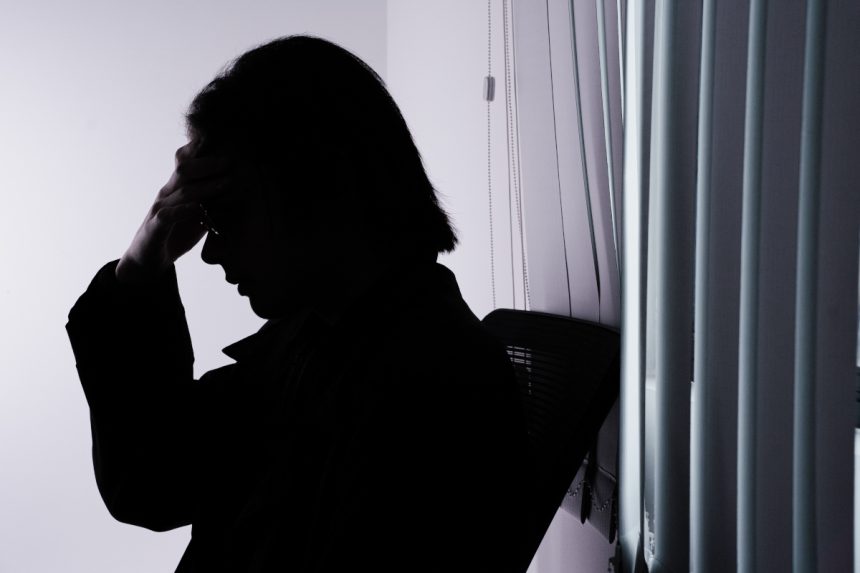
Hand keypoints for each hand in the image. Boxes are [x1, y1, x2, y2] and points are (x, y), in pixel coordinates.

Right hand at [116, 140, 230, 284]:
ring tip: (227, 182)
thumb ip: (213, 199)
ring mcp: (159, 208)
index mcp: (177, 187)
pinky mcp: (155, 228)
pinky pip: (168, 216)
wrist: (147, 261)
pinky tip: (200, 208)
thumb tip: (241, 188)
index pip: (186, 160)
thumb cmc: (176, 234)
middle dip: (208, 163)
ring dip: (206, 186)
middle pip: (184, 169)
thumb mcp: (198, 213)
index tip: (224, 138)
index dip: (201, 148)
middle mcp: (167, 193)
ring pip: (181, 191)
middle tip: (230, 160)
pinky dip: (184, 211)